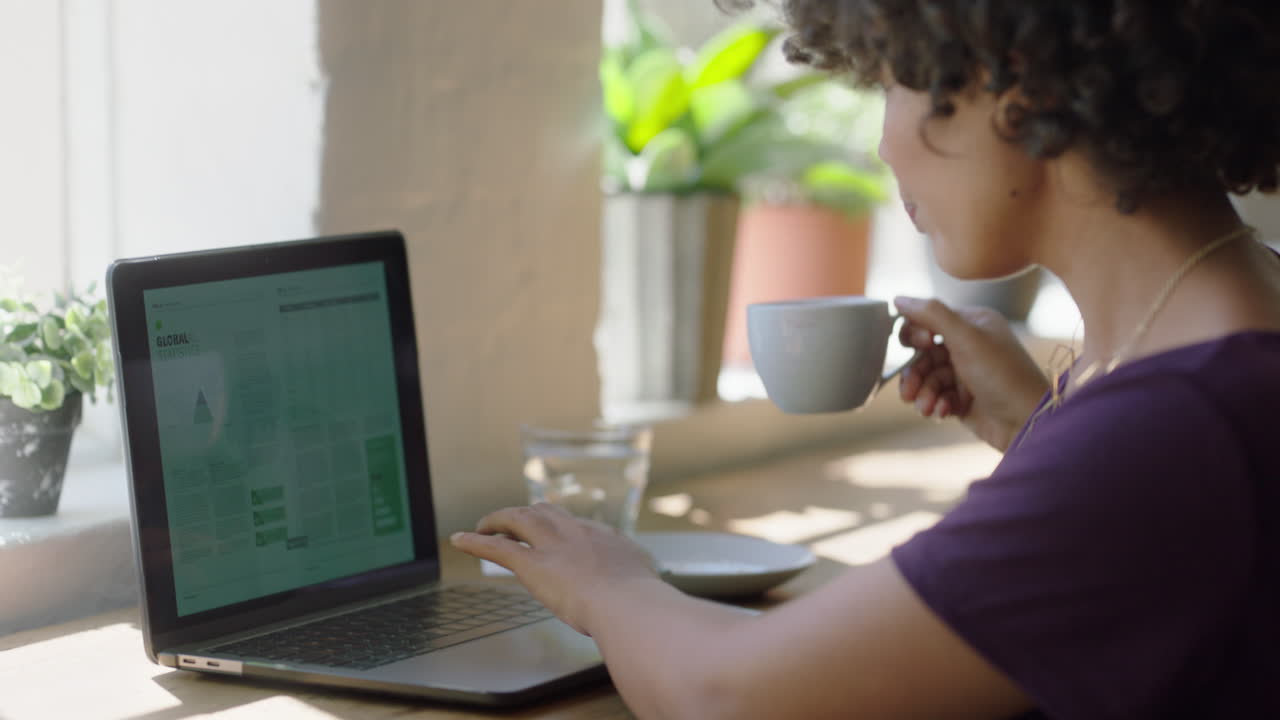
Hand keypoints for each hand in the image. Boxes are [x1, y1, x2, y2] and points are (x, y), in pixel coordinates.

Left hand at [450, 503, 662, 635]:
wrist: (628, 605)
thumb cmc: (641, 604)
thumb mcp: (646, 586)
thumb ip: (639, 584)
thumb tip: (647, 597)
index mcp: (606, 539)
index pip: (578, 526)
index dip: (560, 528)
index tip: (554, 534)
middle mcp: (577, 534)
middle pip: (545, 512)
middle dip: (527, 514)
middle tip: (513, 521)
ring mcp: (554, 546)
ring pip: (519, 519)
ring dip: (499, 520)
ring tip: (484, 525)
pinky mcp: (533, 564)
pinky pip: (497, 547)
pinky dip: (475, 541)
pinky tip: (460, 539)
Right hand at [894, 296, 1049, 451]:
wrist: (1027, 423)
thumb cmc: (1002, 375)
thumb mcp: (967, 338)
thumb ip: (932, 314)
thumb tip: (898, 299)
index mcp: (972, 323)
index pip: (928, 319)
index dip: (916, 333)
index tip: (921, 345)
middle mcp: (968, 345)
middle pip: (922, 353)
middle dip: (914, 373)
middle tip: (909, 390)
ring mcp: (965, 373)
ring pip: (926, 378)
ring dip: (923, 393)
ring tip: (926, 408)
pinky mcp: (963, 399)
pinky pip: (936, 397)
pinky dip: (936, 405)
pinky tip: (943, 413)